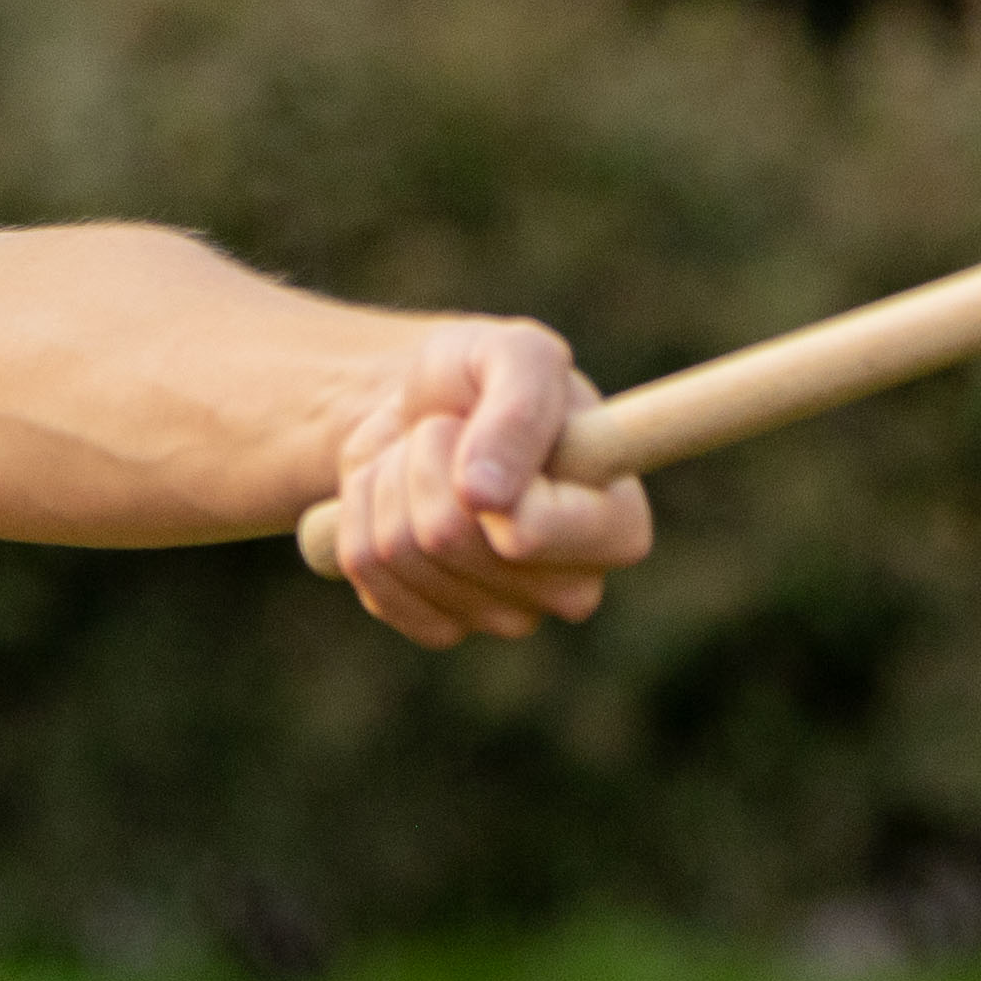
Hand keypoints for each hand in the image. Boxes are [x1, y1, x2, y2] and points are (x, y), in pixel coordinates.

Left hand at [317, 320, 652, 647]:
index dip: (483, 472)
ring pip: (401, 550)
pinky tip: (397, 499)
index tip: (476, 425)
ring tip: (422, 458)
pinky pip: (370, 573)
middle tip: (445, 432)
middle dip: (424, 461)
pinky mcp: (441, 626)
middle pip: (448, 537)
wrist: (426, 410)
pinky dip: (362, 515)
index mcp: (618, 526)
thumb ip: (518, 408)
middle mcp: (573, 588)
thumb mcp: (515, 353)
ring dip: (390, 481)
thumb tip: (485, 496)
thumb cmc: (487, 379)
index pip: (529, 532)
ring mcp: (507, 618)